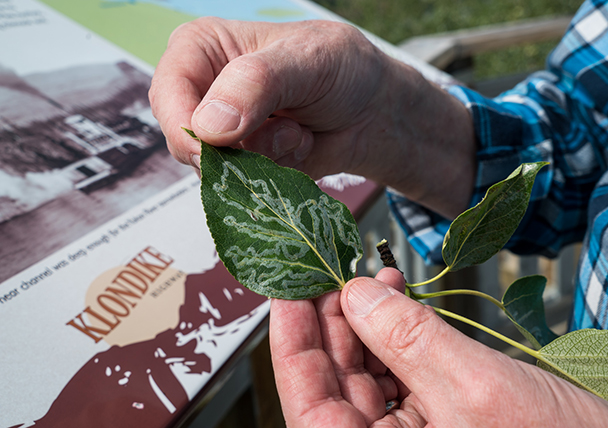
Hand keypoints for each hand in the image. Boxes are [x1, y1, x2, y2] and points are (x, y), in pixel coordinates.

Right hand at [149, 18, 475, 218]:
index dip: (183, 125)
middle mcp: (204, 93)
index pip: (168, 92)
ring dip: (266, 161)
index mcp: (202, 50)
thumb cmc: (341, 69)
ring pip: (218, 171)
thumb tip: (209, 127)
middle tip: (286, 131)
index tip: (211, 149)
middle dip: (237, 150)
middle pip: (186, 141)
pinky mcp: (244, 166)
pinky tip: (301, 147)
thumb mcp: (306, 61)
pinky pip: (246, 187)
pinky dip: (279, 174)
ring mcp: (223, 136)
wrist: (372, 109)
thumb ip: (257, 84)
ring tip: (300, 133)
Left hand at [270, 268, 607, 426]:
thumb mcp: (475, 387)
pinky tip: (398, 301)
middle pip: (336, 383)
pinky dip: (398, 335)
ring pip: (368, 374)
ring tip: (375, 279)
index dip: (291, 344)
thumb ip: (409, 339)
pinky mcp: (441, 423)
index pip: (309, 403)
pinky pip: (403, 374)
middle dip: (334, 322)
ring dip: (368, 323)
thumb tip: (356, 294)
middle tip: (335, 272)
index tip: (286, 291)